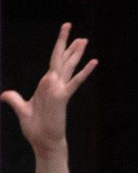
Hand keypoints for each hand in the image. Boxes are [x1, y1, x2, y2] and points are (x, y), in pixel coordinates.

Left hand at [1, 23, 96, 157]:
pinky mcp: (61, 97)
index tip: (66, 37)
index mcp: (46, 85)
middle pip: (62, 59)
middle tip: (73, 28)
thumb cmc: (36, 130)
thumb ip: (14, 99)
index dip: (59, 48)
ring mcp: (59, 89)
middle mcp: (54, 84)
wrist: (44, 143)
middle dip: (67, 43)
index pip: (53, 62)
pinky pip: (74, 81)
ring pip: (68, 65)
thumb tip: (4, 95)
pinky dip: (84, 71)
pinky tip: (94, 62)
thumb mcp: (21, 110)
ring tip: (84, 40)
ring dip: (76, 52)